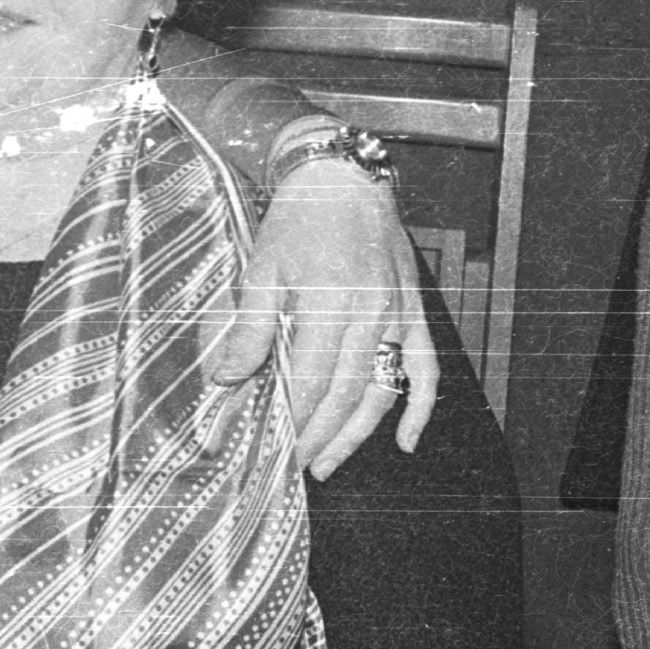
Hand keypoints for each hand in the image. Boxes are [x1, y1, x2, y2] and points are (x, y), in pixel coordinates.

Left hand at [210, 157, 437, 475]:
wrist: (345, 178)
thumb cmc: (298, 219)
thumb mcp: (262, 267)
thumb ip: (248, 328)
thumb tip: (224, 378)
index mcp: (329, 305)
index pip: (311, 382)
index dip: (294, 422)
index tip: (275, 453)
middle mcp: (370, 316)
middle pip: (346, 395)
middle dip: (320, 438)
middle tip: (297, 470)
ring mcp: (398, 316)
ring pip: (382, 391)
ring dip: (358, 435)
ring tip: (330, 465)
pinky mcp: (414, 311)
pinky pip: (425, 369)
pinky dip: (419, 407)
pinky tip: (405, 441)